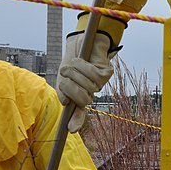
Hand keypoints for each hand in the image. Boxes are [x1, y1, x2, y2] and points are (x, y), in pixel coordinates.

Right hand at [57, 13, 125, 132]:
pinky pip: (93, 75)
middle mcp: (90, 92)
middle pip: (79, 98)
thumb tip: (65, 104)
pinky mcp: (107, 74)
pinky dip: (85, 66)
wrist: (81, 39)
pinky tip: (85, 61)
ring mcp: (100, 84)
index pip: (78, 113)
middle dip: (69, 83)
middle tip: (68, 72)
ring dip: (76, 71)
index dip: (76, 121)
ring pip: (86, 86)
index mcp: (79, 94)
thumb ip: (64, 89)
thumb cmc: (72, 58)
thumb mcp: (63, 75)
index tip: (71, 130)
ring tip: (76, 63)